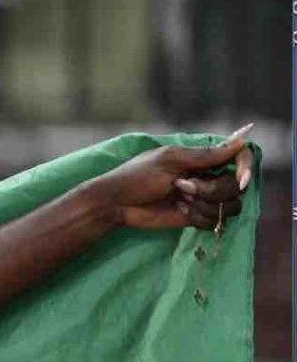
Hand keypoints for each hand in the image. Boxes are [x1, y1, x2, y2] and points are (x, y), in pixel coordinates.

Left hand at [91, 127, 253, 231]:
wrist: (116, 204)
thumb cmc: (137, 176)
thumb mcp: (170, 160)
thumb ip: (205, 155)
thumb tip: (241, 140)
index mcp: (203, 158)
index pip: (240, 157)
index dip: (245, 168)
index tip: (240, 180)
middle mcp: (208, 176)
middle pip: (235, 186)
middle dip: (211, 189)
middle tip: (183, 187)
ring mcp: (203, 197)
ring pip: (228, 205)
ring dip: (205, 205)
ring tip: (180, 200)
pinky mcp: (196, 217)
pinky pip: (213, 221)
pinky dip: (198, 218)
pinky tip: (180, 212)